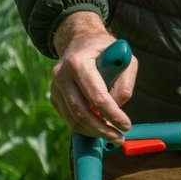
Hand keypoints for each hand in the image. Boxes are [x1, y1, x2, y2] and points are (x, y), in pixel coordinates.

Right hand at [49, 12, 136, 138]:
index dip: (113, 115)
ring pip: (73, 118)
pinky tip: (98, 128)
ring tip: (112, 136)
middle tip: (119, 138)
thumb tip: (117, 107)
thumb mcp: (126, 59)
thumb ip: (125, 83)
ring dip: (94, 132)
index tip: (126, 125)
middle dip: (102, 129)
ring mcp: (55, 86)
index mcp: (78, 62)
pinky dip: (84, 127)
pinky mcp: (54, 95)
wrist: (80, 41)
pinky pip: (68, 117)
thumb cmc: (106, 50)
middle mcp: (61, 74)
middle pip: (82, 112)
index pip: (96, 96)